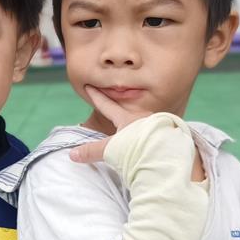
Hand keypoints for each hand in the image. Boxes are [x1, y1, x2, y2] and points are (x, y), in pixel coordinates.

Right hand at [70, 86, 203, 180]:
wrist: (167, 153)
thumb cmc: (138, 146)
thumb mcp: (112, 149)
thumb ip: (92, 151)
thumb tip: (72, 154)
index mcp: (127, 118)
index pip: (107, 105)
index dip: (97, 97)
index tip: (90, 86)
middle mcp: (142, 119)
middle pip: (127, 111)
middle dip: (119, 107)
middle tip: (113, 100)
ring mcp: (156, 127)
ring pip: (142, 121)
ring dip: (136, 122)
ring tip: (133, 126)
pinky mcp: (167, 137)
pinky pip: (155, 131)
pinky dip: (148, 133)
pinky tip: (150, 139)